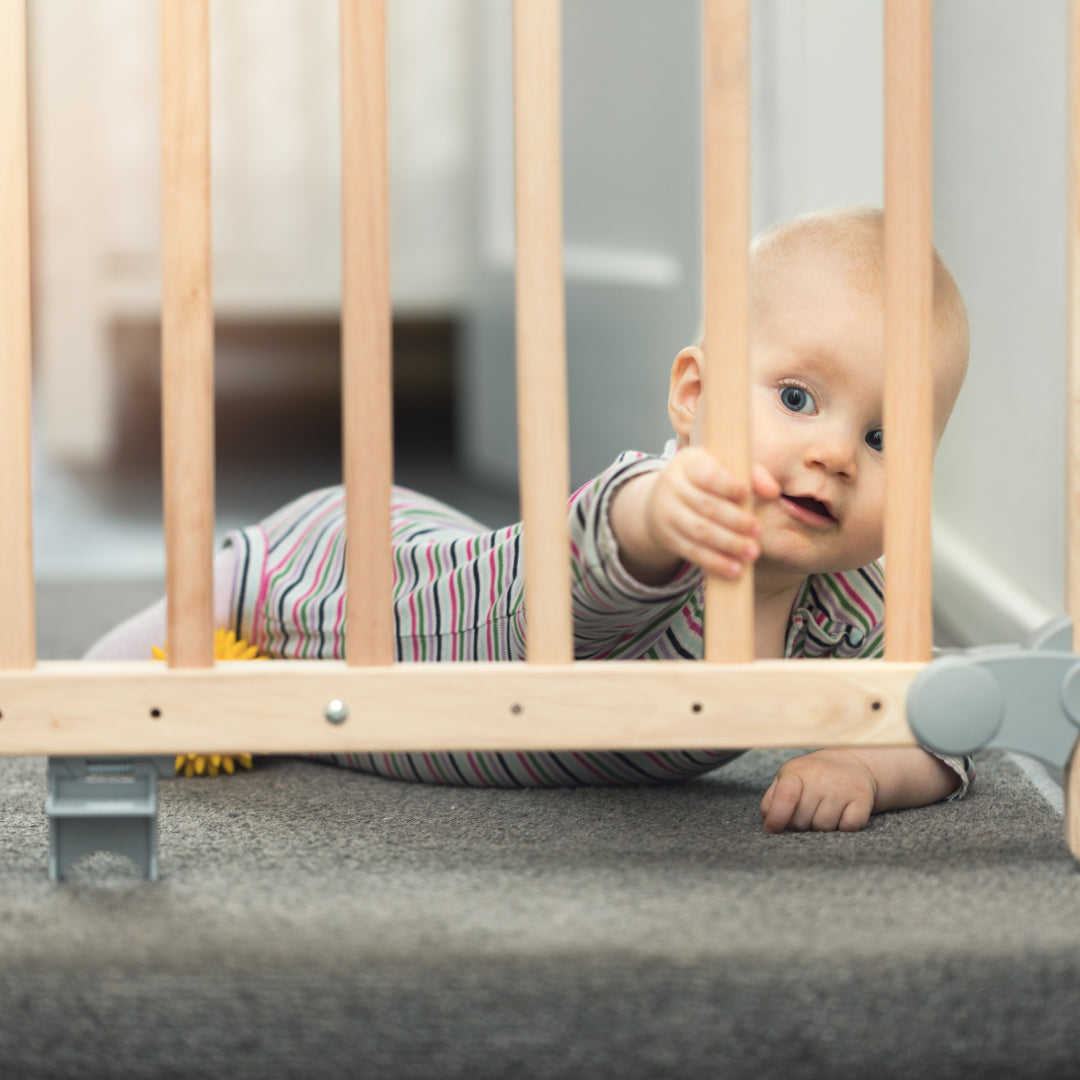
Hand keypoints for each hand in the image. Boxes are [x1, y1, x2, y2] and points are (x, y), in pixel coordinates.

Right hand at [614, 448, 779, 584]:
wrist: (663, 499)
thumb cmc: (704, 480)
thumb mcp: (723, 468)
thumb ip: (752, 475)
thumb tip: (773, 491)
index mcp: (689, 464)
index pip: (706, 474)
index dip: (726, 484)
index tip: (745, 493)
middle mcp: (673, 487)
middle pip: (705, 506)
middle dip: (734, 520)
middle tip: (757, 530)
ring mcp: (668, 514)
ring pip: (699, 531)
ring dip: (728, 544)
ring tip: (752, 552)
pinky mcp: (669, 538)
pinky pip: (692, 552)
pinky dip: (715, 562)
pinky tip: (734, 569)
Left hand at [759, 749, 877, 832]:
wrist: (850, 763)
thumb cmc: (811, 777)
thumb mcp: (786, 779)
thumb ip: (771, 801)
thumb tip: (769, 826)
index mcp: (797, 772)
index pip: (785, 797)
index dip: (777, 817)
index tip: (772, 829)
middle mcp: (821, 778)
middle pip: (802, 821)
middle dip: (800, 824)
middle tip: (806, 811)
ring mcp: (843, 788)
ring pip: (824, 828)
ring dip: (821, 828)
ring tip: (822, 811)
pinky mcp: (862, 799)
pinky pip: (848, 828)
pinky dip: (843, 828)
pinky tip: (841, 814)